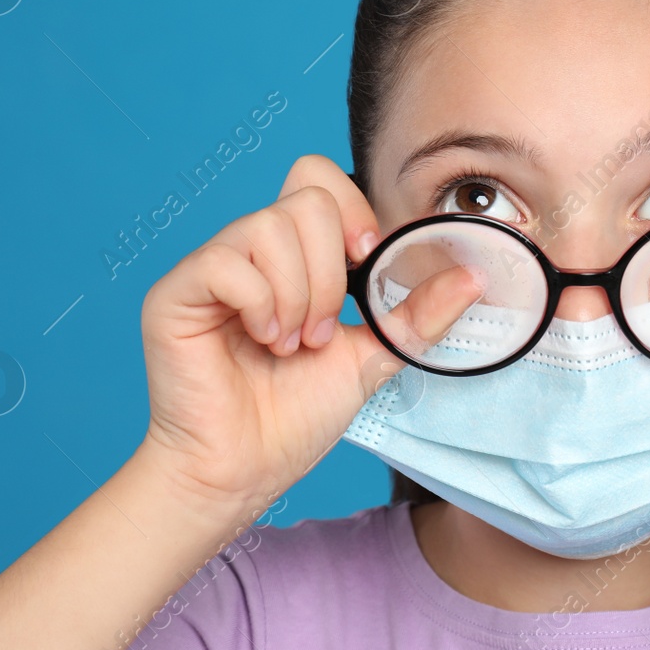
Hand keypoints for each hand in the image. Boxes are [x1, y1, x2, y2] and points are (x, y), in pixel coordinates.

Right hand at [135, 155, 468, 510]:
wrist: (244, 471)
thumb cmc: (293, 417)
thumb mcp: (372, 356)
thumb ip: (417, 314)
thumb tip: (474, 277)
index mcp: (293, 254)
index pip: (318, 178)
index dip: (353, 210)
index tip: (367, 263)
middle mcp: (250, 250)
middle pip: (306, 197)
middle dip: (331, 272)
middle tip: (321, 332)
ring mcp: (211, 267)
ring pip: (270, 227)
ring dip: (299, 296)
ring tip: (291, 345)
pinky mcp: (176, 293)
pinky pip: (225, 262)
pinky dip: (259, 304)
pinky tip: (262, 341)